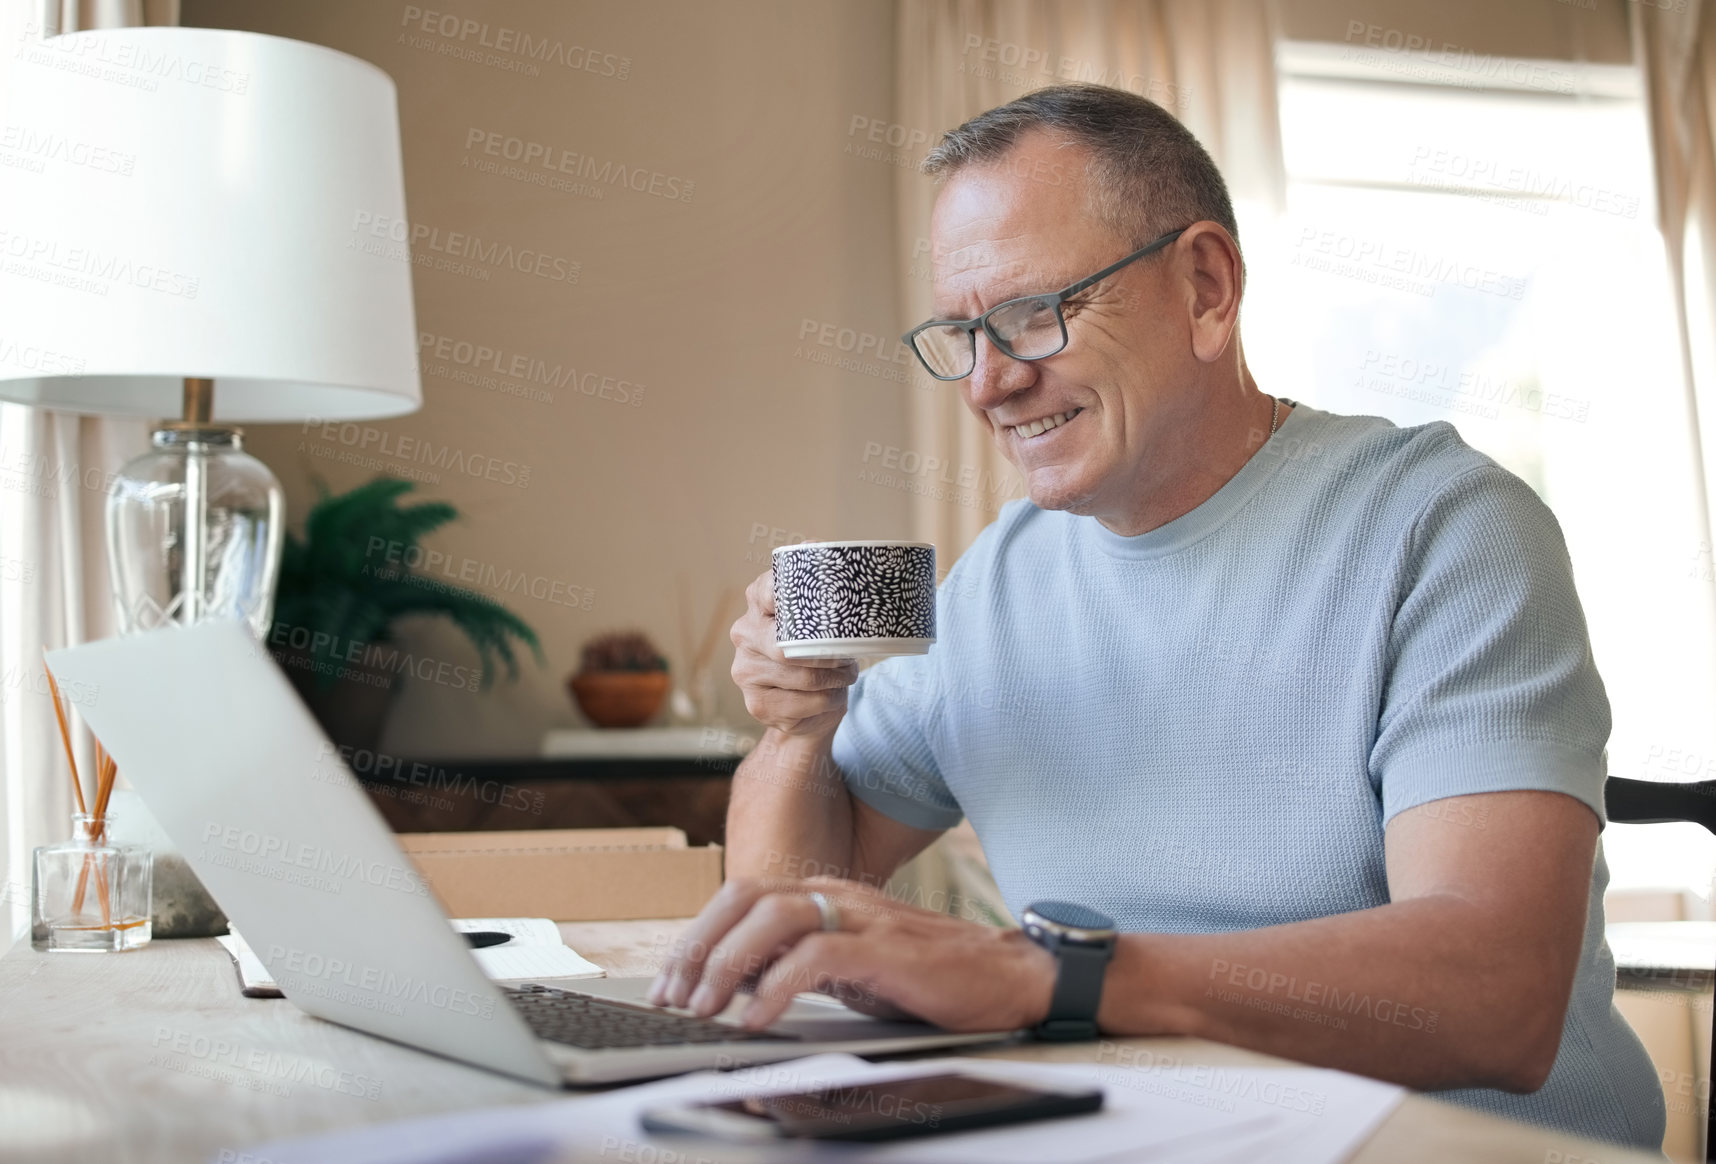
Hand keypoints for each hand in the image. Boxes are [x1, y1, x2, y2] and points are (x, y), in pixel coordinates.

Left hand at [646, 875, 1055, 1031]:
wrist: (1006, 976)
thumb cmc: (928, 975)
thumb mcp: (850, 966)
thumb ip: (798, 963)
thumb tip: (740, 984)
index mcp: (824, 893)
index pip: (740, 896)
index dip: (697, 936)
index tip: (669, 982)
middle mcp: (836, 894)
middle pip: (743, 898)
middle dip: (697, 946)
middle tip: (672, 997)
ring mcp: (860, 917)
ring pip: (771, 917)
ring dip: (727, 963)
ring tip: (706, 1008)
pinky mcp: (884, 949)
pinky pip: (815, 956)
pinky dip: (777, 986)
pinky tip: (757, 1019)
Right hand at [731, 569, 858, 737]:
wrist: (807, 710)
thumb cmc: (817, 654)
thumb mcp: (820, 620)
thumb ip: (822, 591)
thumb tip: (823, 554)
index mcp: (758, 602)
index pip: (769, 589)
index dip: (790, 591)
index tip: (816, 597)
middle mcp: (745, 633)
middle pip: (787, 645)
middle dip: (828, 653)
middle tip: (848, 656)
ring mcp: (745, 670)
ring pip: (803, 676)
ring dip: (836, 678)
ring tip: (846, 674)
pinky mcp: (757, 703)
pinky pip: (806, 702)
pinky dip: (830, 700)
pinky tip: (831, 695)